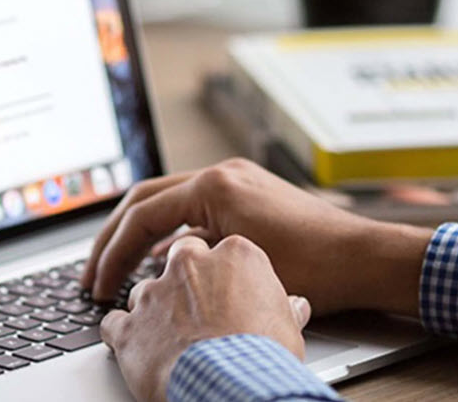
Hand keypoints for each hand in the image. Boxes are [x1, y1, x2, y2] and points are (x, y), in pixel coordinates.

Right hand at [83, 158, 433, 315]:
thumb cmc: (314, 267)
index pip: (142, 214)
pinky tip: (164, 264)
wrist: (364, 258)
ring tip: (120, 270)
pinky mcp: (249, 194)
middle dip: (114, 238)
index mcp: (215, 185)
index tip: (98, 284)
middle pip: (146, 199)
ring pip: (169, 202)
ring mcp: (237, 180)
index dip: (112, 253)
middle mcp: (224, 174)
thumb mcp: (238, 266)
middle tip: (93, 274)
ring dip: (141, 234)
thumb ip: (188, 260)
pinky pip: (195, 209)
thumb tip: (152, 269)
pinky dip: (172, 234)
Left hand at [100, 235, 311, 401]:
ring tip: (170, 338)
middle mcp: (190, 265)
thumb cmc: (264, 355)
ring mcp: (155, 293)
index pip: (221, 250)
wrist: (232, 385)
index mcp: (234, 255)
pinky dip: (123, 335)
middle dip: (184, 281)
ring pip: (145, 291)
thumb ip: (284, 308)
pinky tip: (137, 349)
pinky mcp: (129, 326)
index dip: (223, 274)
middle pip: (179, 260)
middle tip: (195, 308)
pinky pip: (115, 323)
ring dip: (154, 311)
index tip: (225, 290)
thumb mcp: (288, 326)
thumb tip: (294, 307)